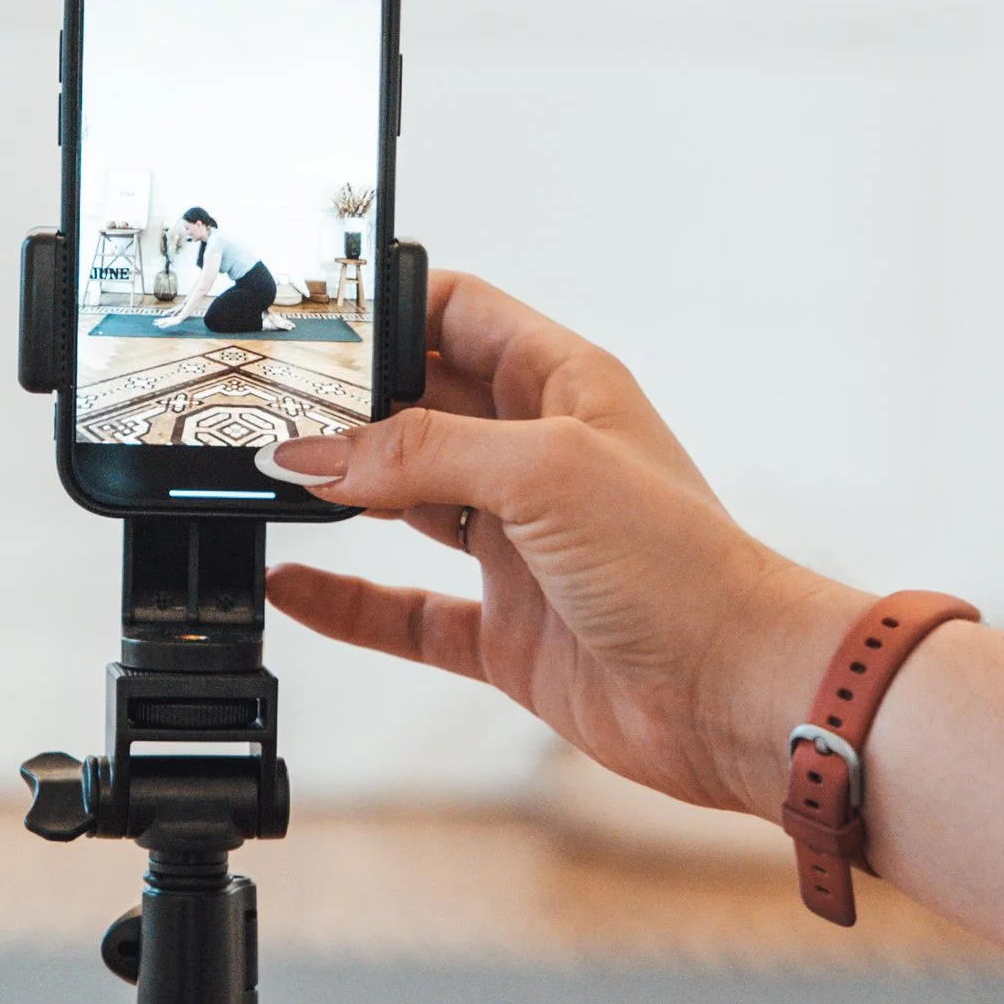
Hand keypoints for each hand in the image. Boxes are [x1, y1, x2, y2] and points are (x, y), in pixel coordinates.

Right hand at [262, 272, 858, 818]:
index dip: (385, 309)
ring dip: (340, 494)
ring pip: (406, 503)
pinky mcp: (508, 630)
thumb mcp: (544, 473)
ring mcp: (520, 546)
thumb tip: (313, 455)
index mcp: (562, 389)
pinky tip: (294, 587)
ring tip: (264, 480)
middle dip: (344, 404)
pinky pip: (408, 609)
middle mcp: (537, 459)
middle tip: (265, 406)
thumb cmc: (683, 567)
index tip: (308, 321)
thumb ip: (419, 454)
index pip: (457, 314)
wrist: (739, 695)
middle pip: (418, 407)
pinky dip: (349, 600)